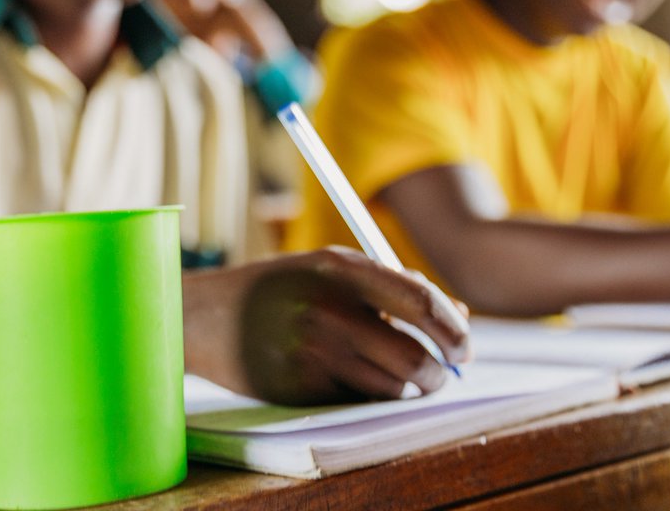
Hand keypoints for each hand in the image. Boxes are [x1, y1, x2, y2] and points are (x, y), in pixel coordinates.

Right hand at [183, 247, 469, 405]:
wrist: (204, 315)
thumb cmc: (278, 289)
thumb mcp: (330, 269)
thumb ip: (392, 285)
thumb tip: (459, 315)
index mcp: (341, 269)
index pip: (421, 302)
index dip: (454, 330)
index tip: (464, 347)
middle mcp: (329, 310)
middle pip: (415, 359)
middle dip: (438, 374)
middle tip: (441, 374)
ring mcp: (313, 352)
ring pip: (391, 387)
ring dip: (402, 386)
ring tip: (385, 370)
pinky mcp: (299, 388)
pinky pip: (357, 401)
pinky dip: (366, 395)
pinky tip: (346, 375)